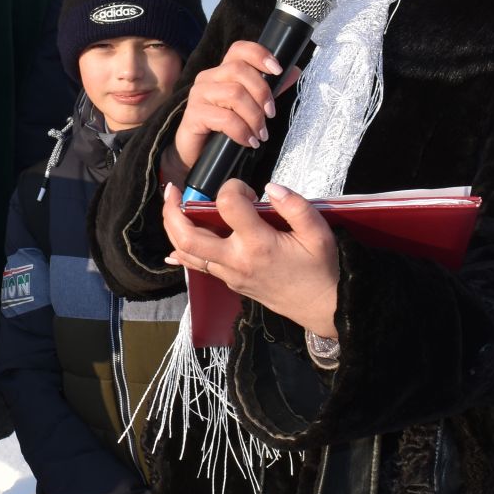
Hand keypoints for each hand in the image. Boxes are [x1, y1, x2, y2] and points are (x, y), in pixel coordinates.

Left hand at [162, 179, 338, 338]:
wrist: (321, 307)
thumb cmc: (320, 268)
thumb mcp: (318, 233)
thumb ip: (295, 206)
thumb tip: (270, 187)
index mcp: (258, 244)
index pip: (227, 204)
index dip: (232, 186)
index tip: (247, 190)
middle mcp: (236, 260)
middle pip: (187, 236)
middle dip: (172, 210)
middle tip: (172, 191)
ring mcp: (229, 274)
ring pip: (186, 252)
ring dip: (173, 228)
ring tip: (172, 207)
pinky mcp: (229, 282)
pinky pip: (198, 266)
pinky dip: (183, 250)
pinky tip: (177, 237)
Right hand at [166, 41, 302, 173]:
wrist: (197, 156)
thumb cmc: (224, 130)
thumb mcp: (250, 108)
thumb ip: (269, 90)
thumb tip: (293, 72)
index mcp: (222, 72)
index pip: (239, 49)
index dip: (259, 54)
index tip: (278, 70)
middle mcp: (208, 78)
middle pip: (239, 70)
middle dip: (262, 93)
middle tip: (271, 115)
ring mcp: (198, 95)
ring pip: (234, 93)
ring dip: (254, 116)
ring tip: (260, 134)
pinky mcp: (193, 114)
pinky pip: (225, 118)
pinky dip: (242, 131)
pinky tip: (249, 142)